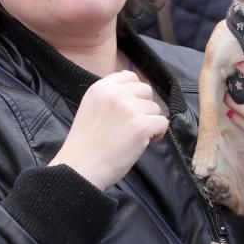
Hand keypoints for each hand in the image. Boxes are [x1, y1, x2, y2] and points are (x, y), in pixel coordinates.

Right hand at [50, 71, 167, 189]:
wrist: (80, 167)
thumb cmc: (85, 143)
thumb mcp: (91, 107)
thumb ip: (109, 95)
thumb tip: (133, 82)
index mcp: (101, 87)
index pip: (129, 76)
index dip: (135, 92)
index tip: (131, 108)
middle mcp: (116, 93)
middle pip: (146, 90)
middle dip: (144, 107)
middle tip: (134, 124)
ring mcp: (130, 108)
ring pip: (155, 108)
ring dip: (150, 122)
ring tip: (135, 136)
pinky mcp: (141, 125)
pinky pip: (162, 122)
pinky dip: (158, 133)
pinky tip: (146, 142)